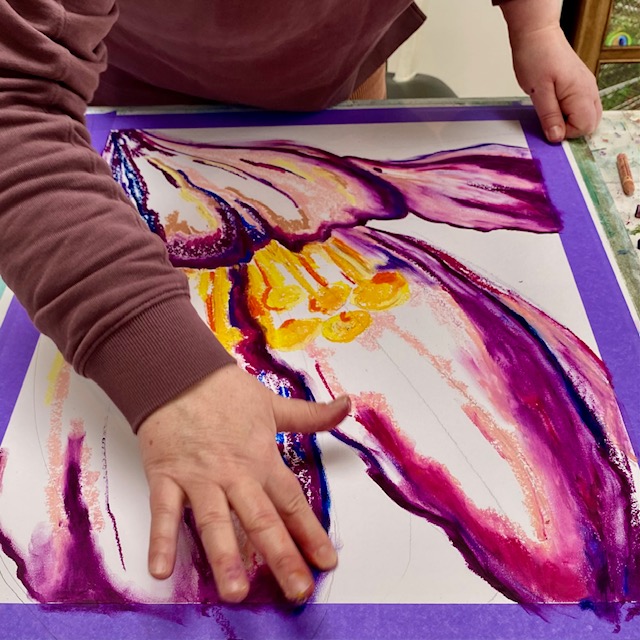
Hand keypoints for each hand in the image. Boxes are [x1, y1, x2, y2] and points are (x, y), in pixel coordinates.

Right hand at [137, 364, 350, 602]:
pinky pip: (163, 512)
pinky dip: (160, 540)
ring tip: (236, 592)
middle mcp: (235, 475)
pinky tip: (162, 571)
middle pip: (262, 520)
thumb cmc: (227, 391)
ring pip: (215, 522)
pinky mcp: (166, 476)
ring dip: (226, 557)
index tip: (327, 562)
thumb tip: (347, 404)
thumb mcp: (274, 404)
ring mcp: (200, 478)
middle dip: (281, 557)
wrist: (180, 373)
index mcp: (262, 459)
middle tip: (297, 591)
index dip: (311, 533)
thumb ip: (311, 415)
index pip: (292, 503)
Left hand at [510, 25, 601, 141]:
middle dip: (570, 128)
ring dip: (569, 120)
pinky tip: (554, 104)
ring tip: (550, 109)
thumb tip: (557, 137)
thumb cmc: (536, 57)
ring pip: (586, 115)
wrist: (537, 35)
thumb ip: (550, 116)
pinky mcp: (579, 85)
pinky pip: (580, 106)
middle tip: (550, 119)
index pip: (585, 126)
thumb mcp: (539, 92)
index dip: (566, 132)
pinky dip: (568, 112)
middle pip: (590, 123)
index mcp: (582, 93)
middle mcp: (589, 90)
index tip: (549, 125)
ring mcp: (586, 87)